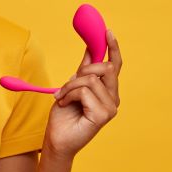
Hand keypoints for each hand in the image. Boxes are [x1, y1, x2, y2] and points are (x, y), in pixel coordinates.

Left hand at [43, 29, 121, 158]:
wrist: (56, 139)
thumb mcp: (73, 86)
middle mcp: (113, 99)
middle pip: (104, 67)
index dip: (113, 47)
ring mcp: (110, 108)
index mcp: (108, 91)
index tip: (107, 31)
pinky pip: (84, 91)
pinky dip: (69, 95)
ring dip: (70, 86)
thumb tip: (91, 48)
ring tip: (62, 98)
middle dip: (82, 72)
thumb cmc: (65, 116)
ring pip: (90, 79)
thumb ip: (84, 69)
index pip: (115, 65)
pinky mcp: (103, 115)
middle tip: (67, 85)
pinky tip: (64, 105)